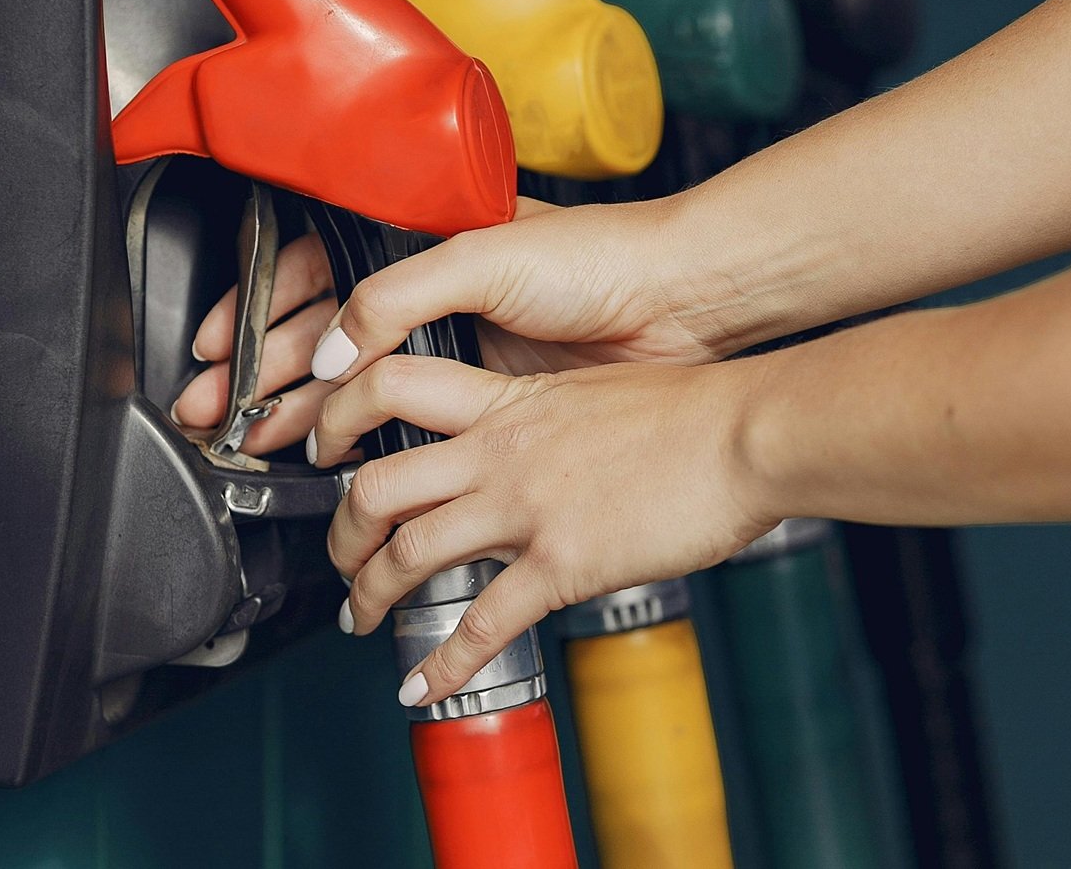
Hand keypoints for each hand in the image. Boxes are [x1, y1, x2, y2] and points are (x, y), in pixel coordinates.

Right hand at [175, 193, 717, 452]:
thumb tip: (335, 354)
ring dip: (302, 409)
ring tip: (258, 442)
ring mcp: (459, 346)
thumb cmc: (597, 258)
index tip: (221, 346)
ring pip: (359, 382)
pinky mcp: (488, 397)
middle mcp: (434, 293)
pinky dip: (363, 439)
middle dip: (265, 370)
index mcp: (423, 241)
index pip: (318, 270)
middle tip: (217, 410)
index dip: (263, 309)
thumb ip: (397, 299)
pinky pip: (406, 420)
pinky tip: (334, 458)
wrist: (678, 304)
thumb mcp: (483, 257)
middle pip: (327, 333)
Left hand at [310, 354, 770, 707]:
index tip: (327, 446)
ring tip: (359, 618)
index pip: (391, 386)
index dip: (341, 414)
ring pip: (407, 551)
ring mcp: (524, 506)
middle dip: (342, 530)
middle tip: (341, 555)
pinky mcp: (560, 562)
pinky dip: (441, 665)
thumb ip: (546, 414)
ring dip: (368, 595)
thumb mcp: (594, 389)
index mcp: (507, 401)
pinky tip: (422, 686)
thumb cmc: (689, 409)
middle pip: (377, 483)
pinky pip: (480, 624)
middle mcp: (500, 449)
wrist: (743, 433)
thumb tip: (532, 437)